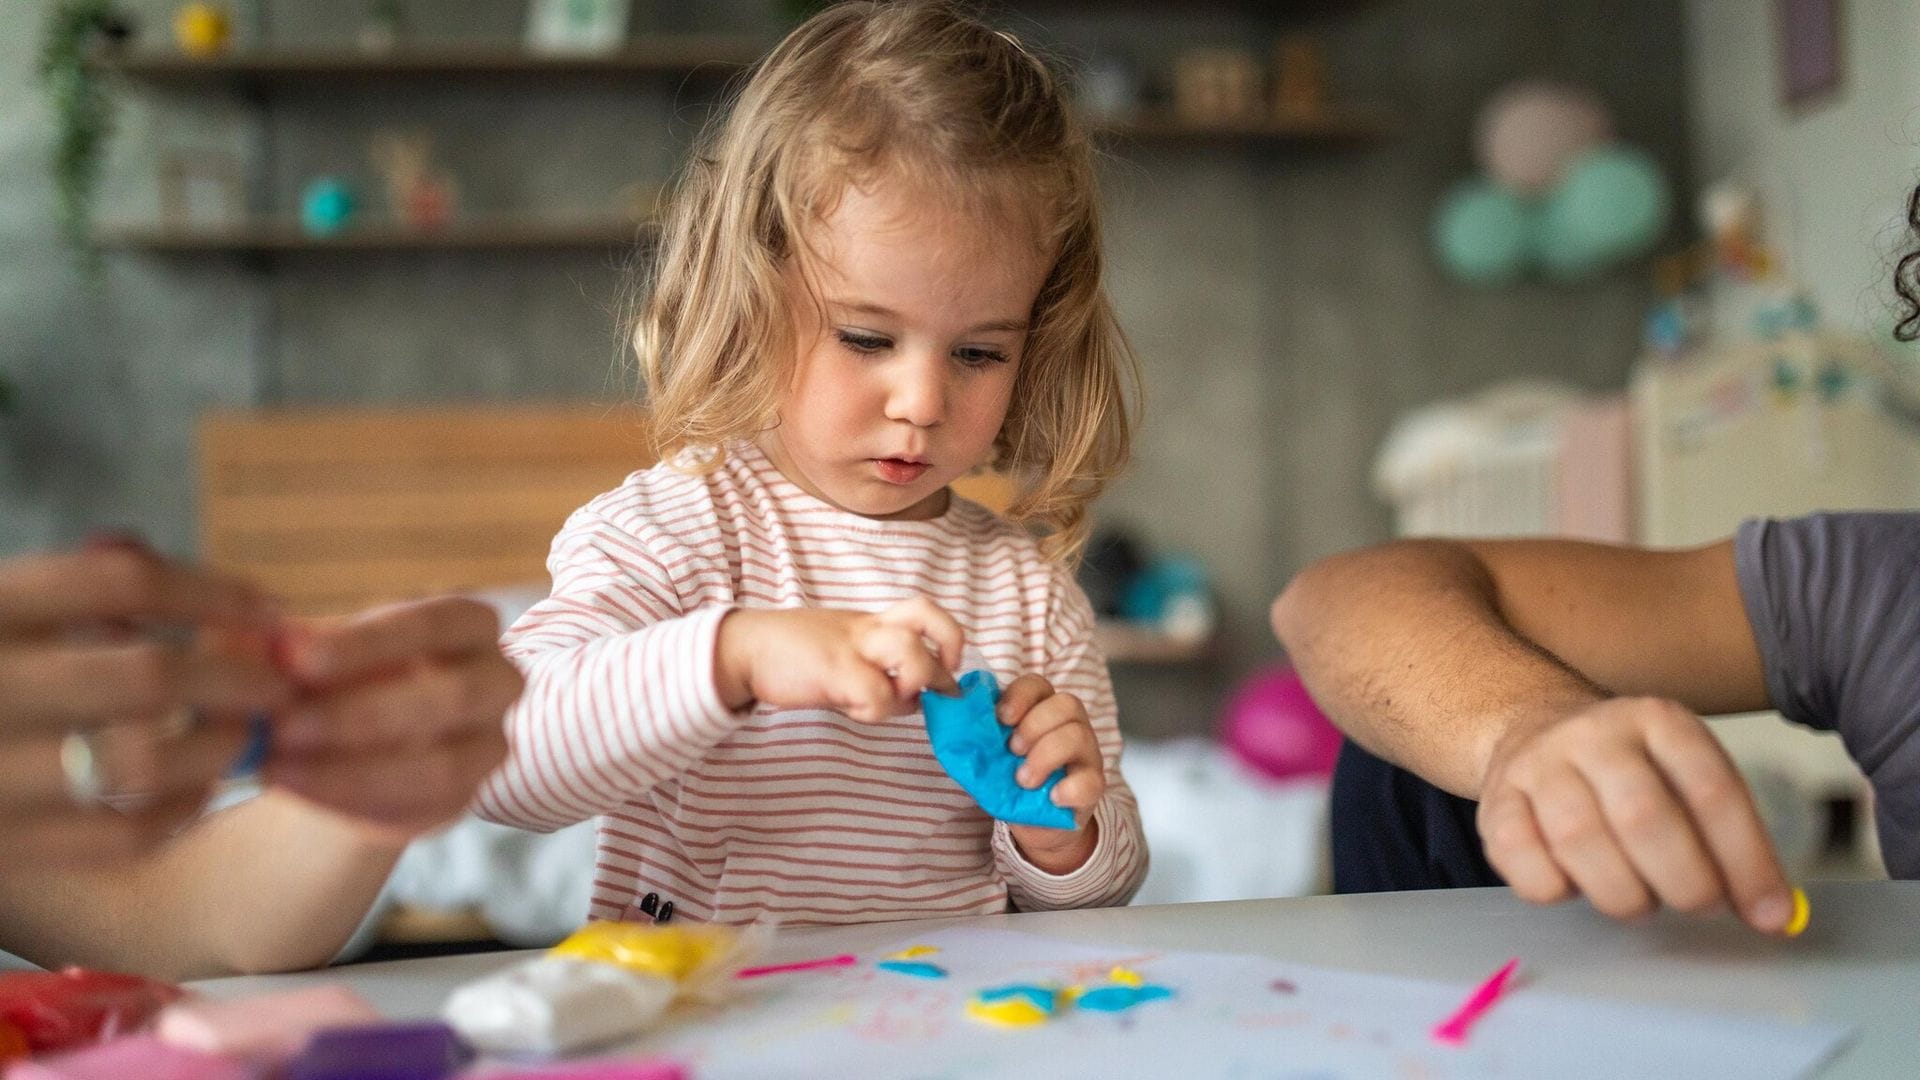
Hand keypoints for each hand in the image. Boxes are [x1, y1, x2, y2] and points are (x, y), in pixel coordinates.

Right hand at [0, 544, 289, 862]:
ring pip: (145, 760)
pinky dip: (182, 808)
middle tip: (282, 683)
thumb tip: (175, 574)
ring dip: (220, 745)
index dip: (211, 590)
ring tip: (247, 734)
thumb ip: (72, 588)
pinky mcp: (3, 847)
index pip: (121, 579)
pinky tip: (200, 788)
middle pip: (149, 673)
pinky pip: (122, 833)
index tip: (267, 607)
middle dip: (238, 677)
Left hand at [266, 597, 521, 844]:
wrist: (343, 741)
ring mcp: (488, 747)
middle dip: (361, 713)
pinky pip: (419, 810)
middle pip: (453, 696)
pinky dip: (350, 801)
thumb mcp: (312, 650)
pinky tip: (295, 788)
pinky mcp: (463, 800)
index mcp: (470, 625)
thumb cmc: (334, 674)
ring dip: (353, 770)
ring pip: (442, 767)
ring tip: (276, 766)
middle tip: (281, 725)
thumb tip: (269, 647)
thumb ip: (293, 648)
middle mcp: (497, 682)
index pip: (437, 623)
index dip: (368, 642)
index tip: (292, 656)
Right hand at [715, 596, 961, 721]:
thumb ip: (879, 669)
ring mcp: (851, 647)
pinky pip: (875, 693)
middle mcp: (868, 628)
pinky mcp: (833, 670)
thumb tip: (915, 700)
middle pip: (928, 618)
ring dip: (914, 683)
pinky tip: (856, 711)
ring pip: (910, 652)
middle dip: (946, 658)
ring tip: (895, 701)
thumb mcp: (843, 651)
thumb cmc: (795, 656)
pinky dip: (876, 710)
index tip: (948, 666)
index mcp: (872, 622)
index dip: (948, 636)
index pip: (924, 611)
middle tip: (938, 689)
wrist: (745, 649)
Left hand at [998, 674, 1103, 872]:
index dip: (1020, 695)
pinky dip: (1069, 788)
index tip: (1000, 718)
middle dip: (1033, 725)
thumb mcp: (992, 758)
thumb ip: (979, 741)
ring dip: (1045, 755)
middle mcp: (1070, 725)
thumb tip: (951, 727)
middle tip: (1012, 751)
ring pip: (1078, 735)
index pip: (1038, 685)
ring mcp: (1086, 754)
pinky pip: (1091, 780)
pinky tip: (1052, 797)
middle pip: (1065, 703)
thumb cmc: (1013, 782)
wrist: (1037, 824)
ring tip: (1023, 780)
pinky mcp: (1095, 786)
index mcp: (1043, 711)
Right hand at [1476, 696, 1795, 933]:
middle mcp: (1594, 734)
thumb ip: (1730, 840)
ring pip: (1579, 840)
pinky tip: (1576, 884)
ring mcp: (1537, 764)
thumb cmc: (1630, 774)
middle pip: (1643, 816)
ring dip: (1622, 893)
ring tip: (1639, 898)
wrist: (1534, 730)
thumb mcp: (1685, 778)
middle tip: (1697, 906)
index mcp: (1658, 721)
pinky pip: (1522, 861)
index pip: (1712, 791)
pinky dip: (1556, 890)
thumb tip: (1774, 916)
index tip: (1769, 914)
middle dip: (1684, 882)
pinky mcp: (1494, 801)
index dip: (1747, 861)